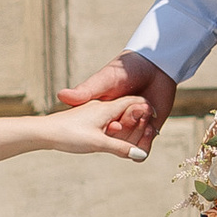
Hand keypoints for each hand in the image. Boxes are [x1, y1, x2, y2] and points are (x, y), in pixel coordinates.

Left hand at [46, 98, 155, 160]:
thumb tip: (141, 155)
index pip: (135, 103)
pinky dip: (112, 126)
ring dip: (125, 123)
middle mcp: (101, 106)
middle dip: (138, 118)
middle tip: (148, 129)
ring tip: (131, 133)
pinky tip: (110, 132)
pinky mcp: (84, 118)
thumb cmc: (70, 134)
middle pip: (126, 108)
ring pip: (115, 114)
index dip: (147, 110)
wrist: (43, 131)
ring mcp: (92, 111)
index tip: (155, 119)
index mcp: (108, 108)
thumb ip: (121, 148)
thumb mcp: (98, 143)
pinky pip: (105, 119)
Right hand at [57, 50, 175, 150]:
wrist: (155, 64)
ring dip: (138, 136)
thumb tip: (60, 96)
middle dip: (127, 128)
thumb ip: (86, 90)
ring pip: (130, 147)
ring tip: (147, 116)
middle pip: (117, 140)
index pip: (101, 131)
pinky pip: (143, 151)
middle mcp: (115, 122)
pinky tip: (150, 129)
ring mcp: (132, 127)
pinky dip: (145, 145)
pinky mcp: (147, 130)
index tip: (115, 124)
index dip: (109, 132)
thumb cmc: (126, 68)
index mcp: (101, 113)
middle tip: (138, 111)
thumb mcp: (105, 79)